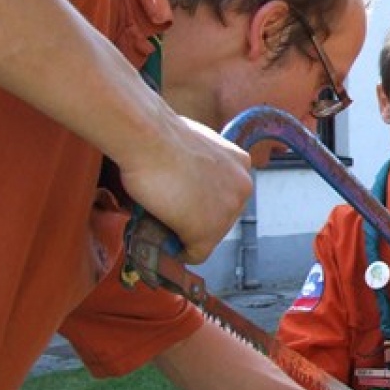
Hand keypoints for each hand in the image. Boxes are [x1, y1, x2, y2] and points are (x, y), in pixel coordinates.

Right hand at [118, 115, 252, 262]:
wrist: (147, 139)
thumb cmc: (158, 134)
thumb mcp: (193, 145)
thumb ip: (201, 165)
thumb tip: (186, 182)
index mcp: (241, 164)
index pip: (226, 194)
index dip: (203, 201)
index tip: (184, 202)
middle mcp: (243, 188)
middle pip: (221, 217)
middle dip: (198, 218)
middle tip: (171, 215)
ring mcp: (228, 212)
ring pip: (209, 236)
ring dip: (187, 233)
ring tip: (163, 223)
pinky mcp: (207, 232)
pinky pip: (196, 254)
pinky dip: (180, 253)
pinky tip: (166, 244)